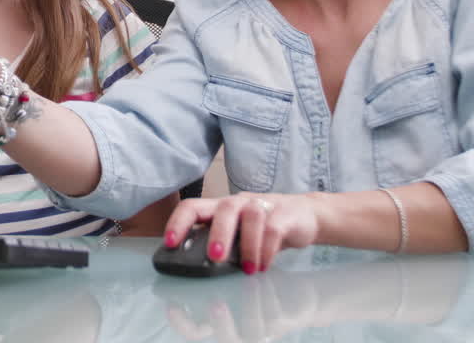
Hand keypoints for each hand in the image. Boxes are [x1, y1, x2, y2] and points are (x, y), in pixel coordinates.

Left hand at [163, 193, 319, 274]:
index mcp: (219, 208)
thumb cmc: (262, 228)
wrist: (304, 215)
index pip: (193, 207)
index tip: (170, 243)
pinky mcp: (285, 214)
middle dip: (218, 234)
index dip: (178, 222)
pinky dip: (267, 250)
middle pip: (224, 208)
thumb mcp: (238, 235)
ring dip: (248, 245)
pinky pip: (274, 228)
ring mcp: (262, 205)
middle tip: (215, 257)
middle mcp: (238, 203)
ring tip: (248, 269)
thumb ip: (221, 247)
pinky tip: (263, 266)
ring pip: (251, 215)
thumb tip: (197, 270)